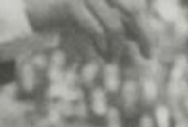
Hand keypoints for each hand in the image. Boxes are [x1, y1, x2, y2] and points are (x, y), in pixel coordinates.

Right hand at [25, 0, 152, 59]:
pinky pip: (96, 31)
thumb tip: (146, 42)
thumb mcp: (101, 23)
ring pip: (115, 27)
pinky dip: (101, 47)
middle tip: (149, 57)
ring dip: (116, 49)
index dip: (146, 31)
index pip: (135, 10)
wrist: (36, 12)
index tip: (150, 54)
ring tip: (112, 60)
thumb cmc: (73, 20)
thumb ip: (122, 28)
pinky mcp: (71, 5)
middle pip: (133, 12)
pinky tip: (101, 56)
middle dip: (144, 36)